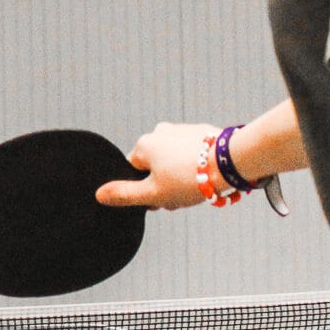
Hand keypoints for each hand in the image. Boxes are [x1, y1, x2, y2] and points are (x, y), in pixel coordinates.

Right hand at [96, 121, 216, 208]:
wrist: (230, 162)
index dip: (144, 190)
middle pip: (155, 166)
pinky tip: (207, 177)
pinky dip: (196, 165)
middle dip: (165, 184)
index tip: (160, 199)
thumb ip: (125, 194)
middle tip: (179, 198)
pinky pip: (192, 153)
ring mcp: (182, 130)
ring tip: (196, 189)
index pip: (133, 171)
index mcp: (144, 144)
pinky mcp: (203, 132)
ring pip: (174, 160)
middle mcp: (160, 132)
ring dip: (181, 176)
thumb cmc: (191, 178)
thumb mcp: (154, 194)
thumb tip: (99, 194)